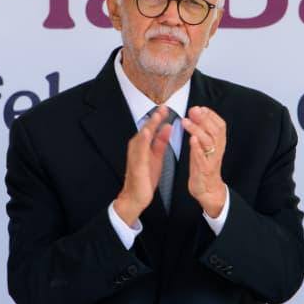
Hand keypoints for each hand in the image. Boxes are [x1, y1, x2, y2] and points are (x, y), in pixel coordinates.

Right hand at [113, 107, 173, 225]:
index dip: (158, 117)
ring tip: (157, 115)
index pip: (151, 128)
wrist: (136, 197)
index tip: (166, 106)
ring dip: (149, 125)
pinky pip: (139, 151)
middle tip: (163, 105)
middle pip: (146, 129)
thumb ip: (160, 142)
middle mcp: (136, 148)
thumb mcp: (156, 157)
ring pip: (142, 137)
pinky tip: (148, 133)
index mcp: (142, 145)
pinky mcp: (136, 164)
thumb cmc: (145, 177)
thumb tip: (167, 127)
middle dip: (154, 118)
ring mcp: (135, 156)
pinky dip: (143, 140)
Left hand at [182, 106, 226, 217]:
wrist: (208, 190)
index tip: (200, 107)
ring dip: (198, 129)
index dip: (211, 115)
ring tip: (186, 121)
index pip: (220, 125)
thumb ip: (202, 133)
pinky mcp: (204, 170)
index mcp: (218, 143)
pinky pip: (202, 157)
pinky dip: (197, 147)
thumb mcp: (204, 147)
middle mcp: (217, 150)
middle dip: (204, 118)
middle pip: (215, 130)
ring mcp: (211, 160)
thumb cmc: (203, 167)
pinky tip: (192, 139)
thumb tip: (197, 115)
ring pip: (208, 141)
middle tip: (193, 110)